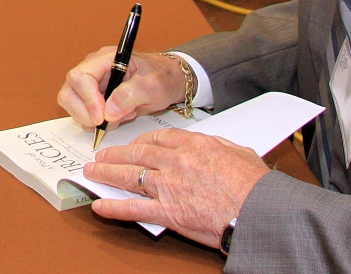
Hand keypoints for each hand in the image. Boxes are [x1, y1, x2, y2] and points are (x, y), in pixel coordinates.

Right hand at [57, 48, 185, 128]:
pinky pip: (83, 113)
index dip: (87, 99)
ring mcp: (92, 83)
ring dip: (92, 118)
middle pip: (69, 91)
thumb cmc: (163, 77)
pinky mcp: (94, 97)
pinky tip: (118, 116)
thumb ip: (132, 95)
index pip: (80, 77)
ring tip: (119, 116)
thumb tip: (108, 112)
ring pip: (72, 104)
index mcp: (106, 59)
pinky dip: (97, 122)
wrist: (169, 81)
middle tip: (105, 123)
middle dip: (84, 112)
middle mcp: (94, 69)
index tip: (101, 117)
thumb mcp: (154, 85)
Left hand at [85, 129, 269, 247]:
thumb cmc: (255, 185)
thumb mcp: (238, 152)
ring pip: (129, 176)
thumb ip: (219, 146)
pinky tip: (100, 206)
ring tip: (92, 172)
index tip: (133, 143)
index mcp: (193, 145)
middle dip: (116, 154)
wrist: (258, 210)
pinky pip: (134, 209)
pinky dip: (114, 208)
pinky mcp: (168, 212)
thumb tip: (213, 145)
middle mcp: (175, 162)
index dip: (141, 139)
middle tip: (102, 154)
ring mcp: (168, 187)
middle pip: (138, 153)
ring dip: (107, 174)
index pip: (159, 137)